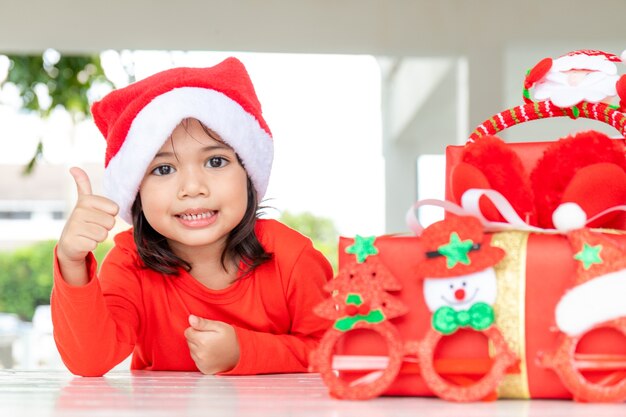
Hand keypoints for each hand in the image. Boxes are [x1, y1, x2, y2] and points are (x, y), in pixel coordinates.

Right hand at [57, 167, 118, 285]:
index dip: (109, 215)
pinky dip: (92, 245)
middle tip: (92, 226)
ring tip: (88, 234)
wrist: (69, 243)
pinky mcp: (74, 241)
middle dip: (105, 227)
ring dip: (99, 237)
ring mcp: (75, 226)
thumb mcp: (84, 202)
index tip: (98, 215)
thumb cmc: (84, 221)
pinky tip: (83, 242)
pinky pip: (95, 244)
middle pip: (110, 222)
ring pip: (104, 234)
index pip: (114, 209)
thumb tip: (73, 167)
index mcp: (86, 200)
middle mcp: (79, 211)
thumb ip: (83, 184)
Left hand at [185, 315, 239, 373]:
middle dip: (196, 338)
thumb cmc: (231, 339)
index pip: (187, 332)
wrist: (240, 355)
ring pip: (192, 350)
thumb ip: (203, 323)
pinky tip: (211, 354)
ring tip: (211, 346)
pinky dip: (201, 356)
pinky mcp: (203, 369)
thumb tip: (190, 319)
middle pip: (189, 341)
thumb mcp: (219, 326)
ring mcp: (201, 362)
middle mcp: (200, 353)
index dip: (196, 329)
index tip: (205, 330)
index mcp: (202, 340)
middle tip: (210, 338)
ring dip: (198, 347)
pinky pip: (196, 360)